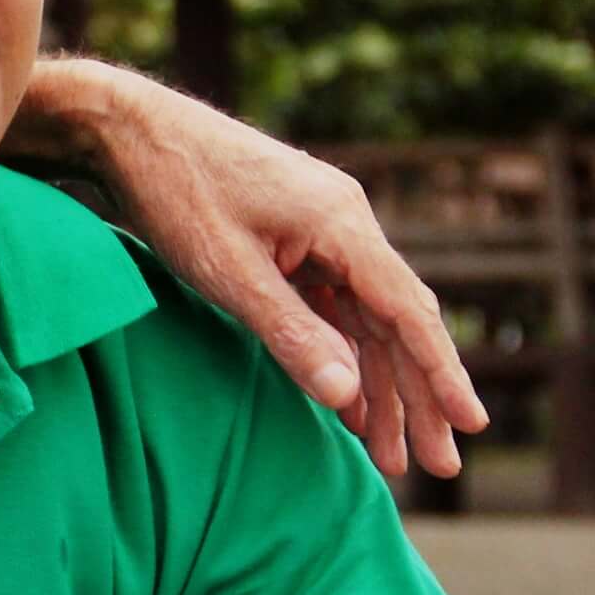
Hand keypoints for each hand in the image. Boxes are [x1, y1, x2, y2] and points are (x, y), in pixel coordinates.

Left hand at [79, 74, 485, 475]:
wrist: (124, 128)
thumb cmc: (173, 191)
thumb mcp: (228, 273)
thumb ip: (290, 334)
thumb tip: (347, 394)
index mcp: (342, 224)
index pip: (408, 311)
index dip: (441, 372)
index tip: (469, 424)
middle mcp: (344, 223)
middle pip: (394, 321)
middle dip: (415, 396)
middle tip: (437, 465)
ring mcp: (318, 229)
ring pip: (363, 318)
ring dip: (377, 384)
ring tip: (388, 454)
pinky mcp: (291, 237)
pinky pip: (331, 305)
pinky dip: (338, 353)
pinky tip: (346, 402)